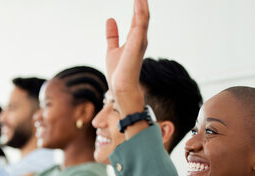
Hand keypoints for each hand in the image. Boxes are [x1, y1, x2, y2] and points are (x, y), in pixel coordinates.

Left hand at [106, 0, 148, 115]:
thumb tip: (110, 19)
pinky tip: (139, 1)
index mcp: (135, 39)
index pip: (137, 18)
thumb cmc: (118, 73)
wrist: (121, 88)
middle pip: (142, 15)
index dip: (137, 6)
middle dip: (142, 3)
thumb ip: (112, 35)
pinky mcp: (137, 44)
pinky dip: (140, 12)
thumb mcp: (112, 50)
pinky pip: (140, 24)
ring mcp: (139, 41)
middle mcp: (140, 39)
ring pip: (143, 17)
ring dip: (142, 4)